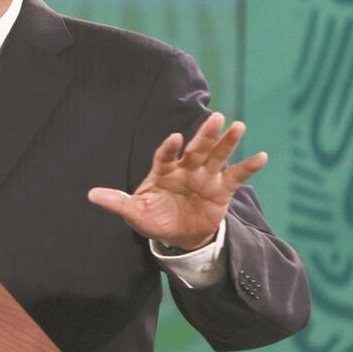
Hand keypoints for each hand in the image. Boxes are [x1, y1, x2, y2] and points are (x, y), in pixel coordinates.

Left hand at [87, 112, 267, 250]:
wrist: (178, 235)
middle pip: (196, 148)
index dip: (168, 148)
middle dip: (205, 134)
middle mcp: (186, 168)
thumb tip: (91, 194)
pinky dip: (248, 166)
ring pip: (217, 155)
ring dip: (227, 142)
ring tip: (238, 126)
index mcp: (163, 171)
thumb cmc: (154, 217)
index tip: (173, 139)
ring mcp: (205, 176)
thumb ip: (116, 202)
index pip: (165, 156)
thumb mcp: (135, 212)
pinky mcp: (221, 188)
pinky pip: (236, 176)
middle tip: (215, 117)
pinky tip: (261, 156)